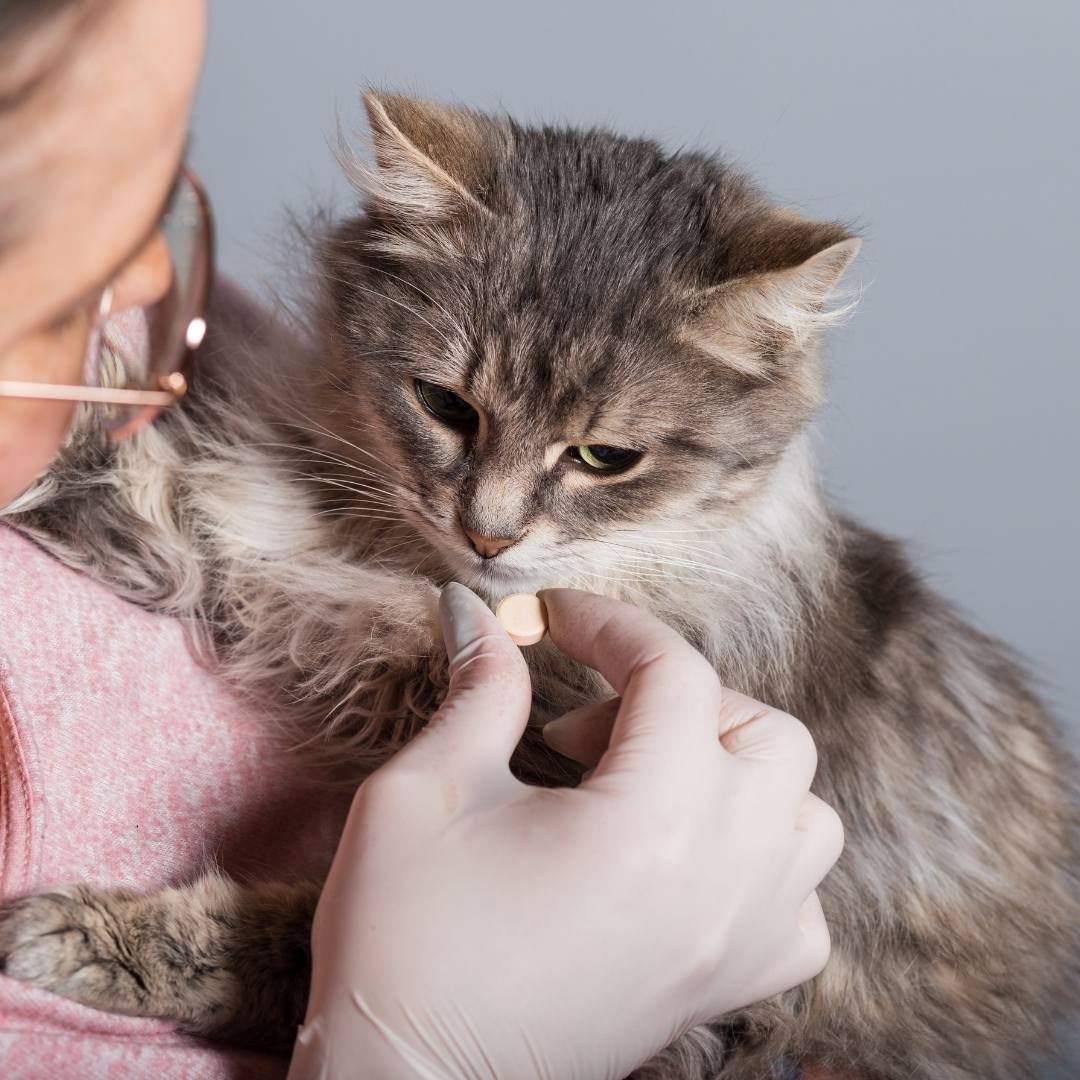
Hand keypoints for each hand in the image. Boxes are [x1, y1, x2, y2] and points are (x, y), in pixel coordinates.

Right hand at [288, 585, 842, 1079]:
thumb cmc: (405, 946)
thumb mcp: (424, 794)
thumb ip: (475, 691)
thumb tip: (477, 616)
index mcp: (652, 822)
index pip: (674, 673)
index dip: (609, 623)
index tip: (552, 616)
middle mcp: (723, 880)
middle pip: (765, 731)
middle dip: (678, 697)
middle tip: (584, 726)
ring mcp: (737, 942)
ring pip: (805, 813)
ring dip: (735, 768)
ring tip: (646, 778)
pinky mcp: (727, 989)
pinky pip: (800, 905)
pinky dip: (763, 858)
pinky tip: (687, 857)